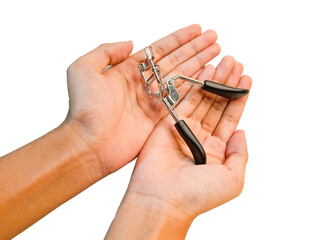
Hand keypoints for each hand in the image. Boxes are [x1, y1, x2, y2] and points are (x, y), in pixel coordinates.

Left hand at [64, 25, 219, 176]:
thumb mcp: (83, 69)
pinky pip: (183, 99)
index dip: (179, 39)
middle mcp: (144, 84)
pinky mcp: (161, 118)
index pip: (159, 50)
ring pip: (183, 77)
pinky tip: (209, 76)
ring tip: (217, 52)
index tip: (196, 29)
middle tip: (214, 38)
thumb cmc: (84, 108)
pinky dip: (197, 88)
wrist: (89, 142)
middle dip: (196, 49)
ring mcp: (154, 101)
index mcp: (127, 70)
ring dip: (201, 64)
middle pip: (176, 61)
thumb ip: (106, 50)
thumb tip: (130, 42)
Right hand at [123, 57, 251, 227]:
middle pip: (217, 104)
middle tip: (235, 64)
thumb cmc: (196, 195)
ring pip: (202, 99)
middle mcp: (200, 138)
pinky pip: (182, 101)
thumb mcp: (233, 179)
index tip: (246, 80)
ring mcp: (183, 129)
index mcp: (216, 151)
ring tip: (225, 63)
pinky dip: (193, 86)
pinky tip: (204, 72)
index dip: (239, 99)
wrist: (162, 198)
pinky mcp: (166, 124)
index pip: (230, 118)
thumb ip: (240, 154)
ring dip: (214, 81)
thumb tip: (242, 132)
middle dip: (227, 84)